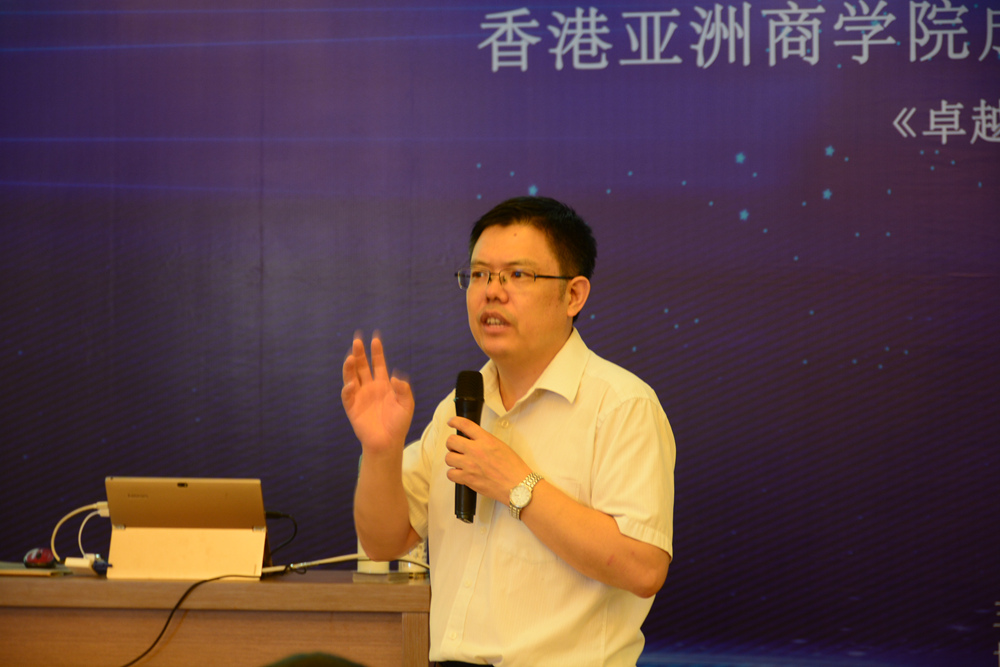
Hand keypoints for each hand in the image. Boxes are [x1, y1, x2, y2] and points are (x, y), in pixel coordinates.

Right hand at [341, 332, 413, 454]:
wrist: (388, 442)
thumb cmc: (398, 424)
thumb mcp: (406, 405)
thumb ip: (403, 390)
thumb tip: (394, 376)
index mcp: (383, 384)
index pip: (378, 363)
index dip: (376, 351)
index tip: (375, 338)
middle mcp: (369, 387)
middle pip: (362, 366)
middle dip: (360, 353)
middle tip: (357, 340)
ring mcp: (359, 396)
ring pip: (352, 376)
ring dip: (350, 366)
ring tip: (351, 356)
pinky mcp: (352, 407)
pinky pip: (347, 395)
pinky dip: (348, 388)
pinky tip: (352, 383)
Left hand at [445, 417, 530, 503]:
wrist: (517, 486)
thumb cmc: (513, 468)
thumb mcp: (501, 446)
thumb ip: (485, 441)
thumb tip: (473, 439)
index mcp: (486, 440)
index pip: (464, 424)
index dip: (454, 421)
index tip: (452, 422)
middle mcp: (476, 450)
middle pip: (451, 441)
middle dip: (452, 443)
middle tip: (456, 447)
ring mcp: (470, 465)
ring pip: (448, 458)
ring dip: (452, 459)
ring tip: (459, 462)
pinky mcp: (468, 479)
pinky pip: (450, 474)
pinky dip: (453, 474)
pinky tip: (460, 473)